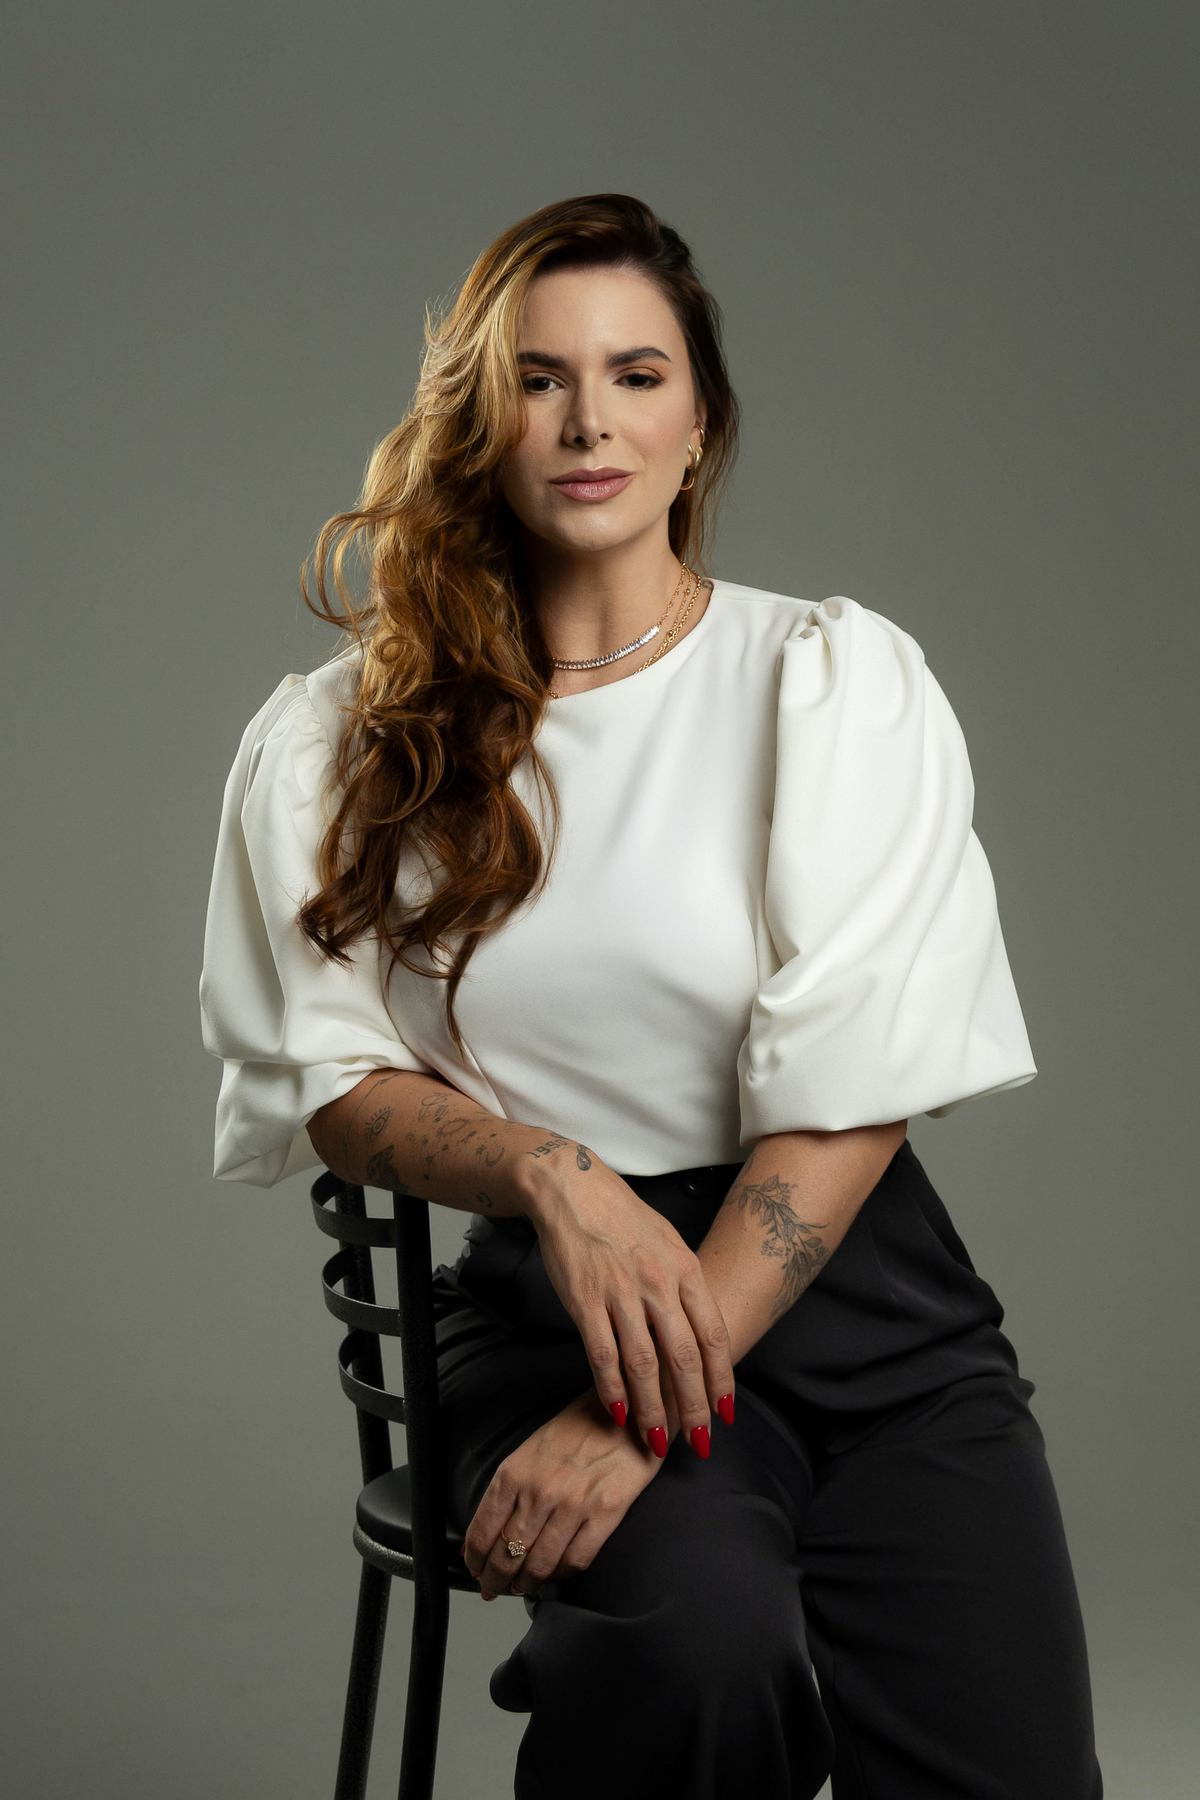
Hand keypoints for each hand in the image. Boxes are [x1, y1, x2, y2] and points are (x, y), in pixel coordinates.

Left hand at [462, 1389, 661, 1600]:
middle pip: (508, 1555)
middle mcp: (540, 1491)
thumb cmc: (578, 1429)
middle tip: (494, 1589)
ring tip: (524, 1587)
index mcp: (515, 1472)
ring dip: (527, 1584)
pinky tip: (558, 1572)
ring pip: (540, 1565)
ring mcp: (573, 1504)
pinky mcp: (606, 1513)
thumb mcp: (532, 1451)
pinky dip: (562, 1574)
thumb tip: (486, 1533)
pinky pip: (576, 1560)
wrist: (626, 1410)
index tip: (476, 1571)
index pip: (483, 1532)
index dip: (476, 1562)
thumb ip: (509, 1491)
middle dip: (496, 1580)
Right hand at [521, 1146, 735, 1455]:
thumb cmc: (623, 1218)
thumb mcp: (669, 1243)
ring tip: (657, 1439)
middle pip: (684, 1357)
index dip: (722, 1379)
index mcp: (685, 1270)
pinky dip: (611, 1388)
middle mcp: (658, 1283)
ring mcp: (620, 1292)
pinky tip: (617, 1412)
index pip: (713, 1336)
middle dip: (693, 1407)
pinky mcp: (585, 1300)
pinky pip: (602, 1354)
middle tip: (698, 1441)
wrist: (574, 1189)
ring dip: (652, 1408)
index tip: (726, 1412)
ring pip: (644, 1364)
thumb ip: (686, 1286)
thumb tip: (702, 1332)